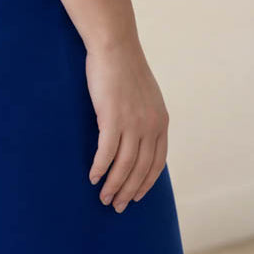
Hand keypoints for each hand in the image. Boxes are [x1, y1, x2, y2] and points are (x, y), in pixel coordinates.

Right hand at [85, 39, 169, 210]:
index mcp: (161, 122)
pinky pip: (107, 153)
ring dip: (114, 186)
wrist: (115, 47)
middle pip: (140, 169)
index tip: (136, 197)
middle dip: (129, 192)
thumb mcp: (145, 96)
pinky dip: (100, 169)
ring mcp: (133, 123)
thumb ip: (145, 118)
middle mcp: (151, 126)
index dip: (146, 183)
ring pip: (124, 165)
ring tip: (104, 198)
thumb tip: (137, 138)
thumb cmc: (125, 70)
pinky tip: (93, 178)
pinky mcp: (112, 119)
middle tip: (116, 206)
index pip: (157, 162)